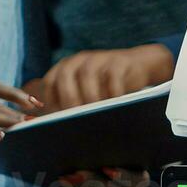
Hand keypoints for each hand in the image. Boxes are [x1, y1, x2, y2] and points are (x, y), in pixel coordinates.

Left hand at [37, 45, 175, 111]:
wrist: (137, 65)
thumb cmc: (105, 85)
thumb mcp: (85, 90)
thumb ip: (70, 102)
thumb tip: (55, 128)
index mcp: (66, 68)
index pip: (49, 83)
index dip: (50, 101)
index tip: (56, 120)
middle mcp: (79, 60)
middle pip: (65, 75)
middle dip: (67, 98)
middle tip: (74, 118)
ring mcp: (99, 58)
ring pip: (88, 74)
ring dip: (89, 96)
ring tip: (94, 114)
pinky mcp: (118, 61)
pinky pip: (113, 76)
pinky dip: (112, 92)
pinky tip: (114, 106)